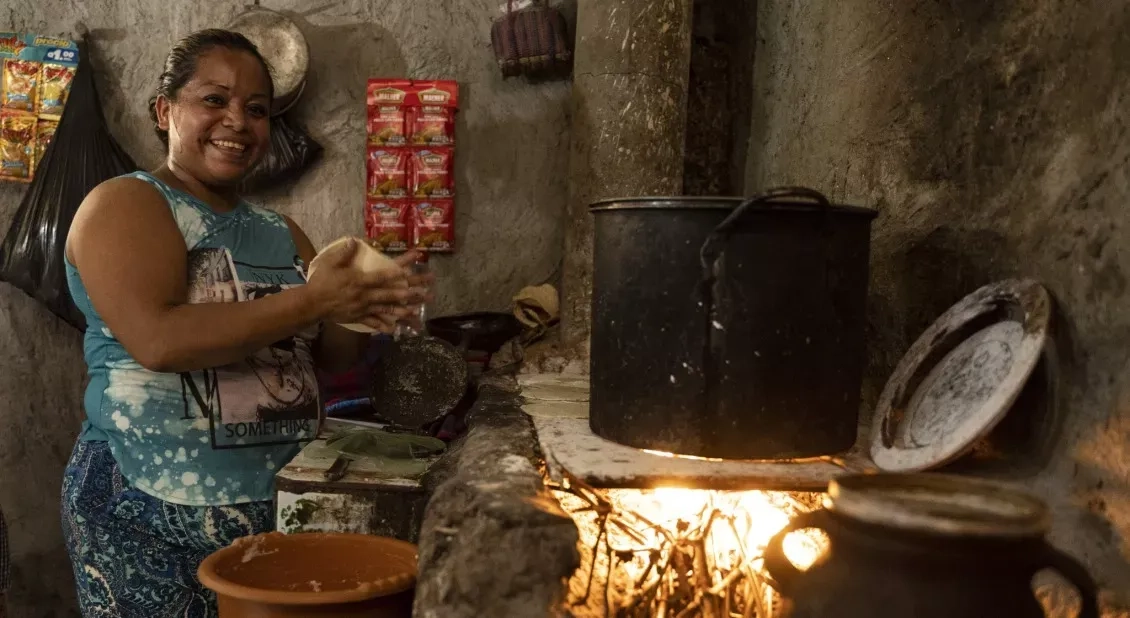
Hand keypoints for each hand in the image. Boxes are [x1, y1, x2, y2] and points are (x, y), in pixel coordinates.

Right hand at [304, 238, 428, 331]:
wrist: (312, 304)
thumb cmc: (321, 282)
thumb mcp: (330, 264)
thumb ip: (344, 253)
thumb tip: (354, 241)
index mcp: (360, 281)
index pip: (382, 276)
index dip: (398, 272)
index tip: (411, 270)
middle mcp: (365, 295)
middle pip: (390, 294)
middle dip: (409, 293)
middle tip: (425, 293)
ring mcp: (363, 308)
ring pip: (386, 309)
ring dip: (403, 310)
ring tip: (417, 311)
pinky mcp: (358, 317)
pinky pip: (373, 322)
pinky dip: (384, 325)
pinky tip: (395, 329)